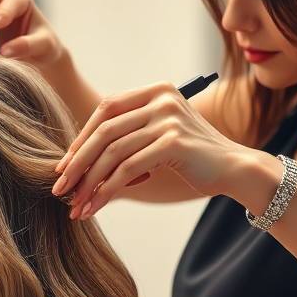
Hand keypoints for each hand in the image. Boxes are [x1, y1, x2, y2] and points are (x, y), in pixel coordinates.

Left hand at [52, 82, 251, 218]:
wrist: (235, 168)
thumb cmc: (193, 157)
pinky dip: (108, 189)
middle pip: (104, 130)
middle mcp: (161, 98)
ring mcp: (168, 118)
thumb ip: (129, 135)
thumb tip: (78, 159)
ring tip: (77, 206)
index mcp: (155, 90)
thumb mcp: (159, 136)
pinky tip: (97, 205)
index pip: (106, 110)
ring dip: (90, 182)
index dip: (81, 139)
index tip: (64, 167)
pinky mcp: (173, 142)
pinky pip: (128, 168)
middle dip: (78, 163)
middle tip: (61, 189)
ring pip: (113, 152)